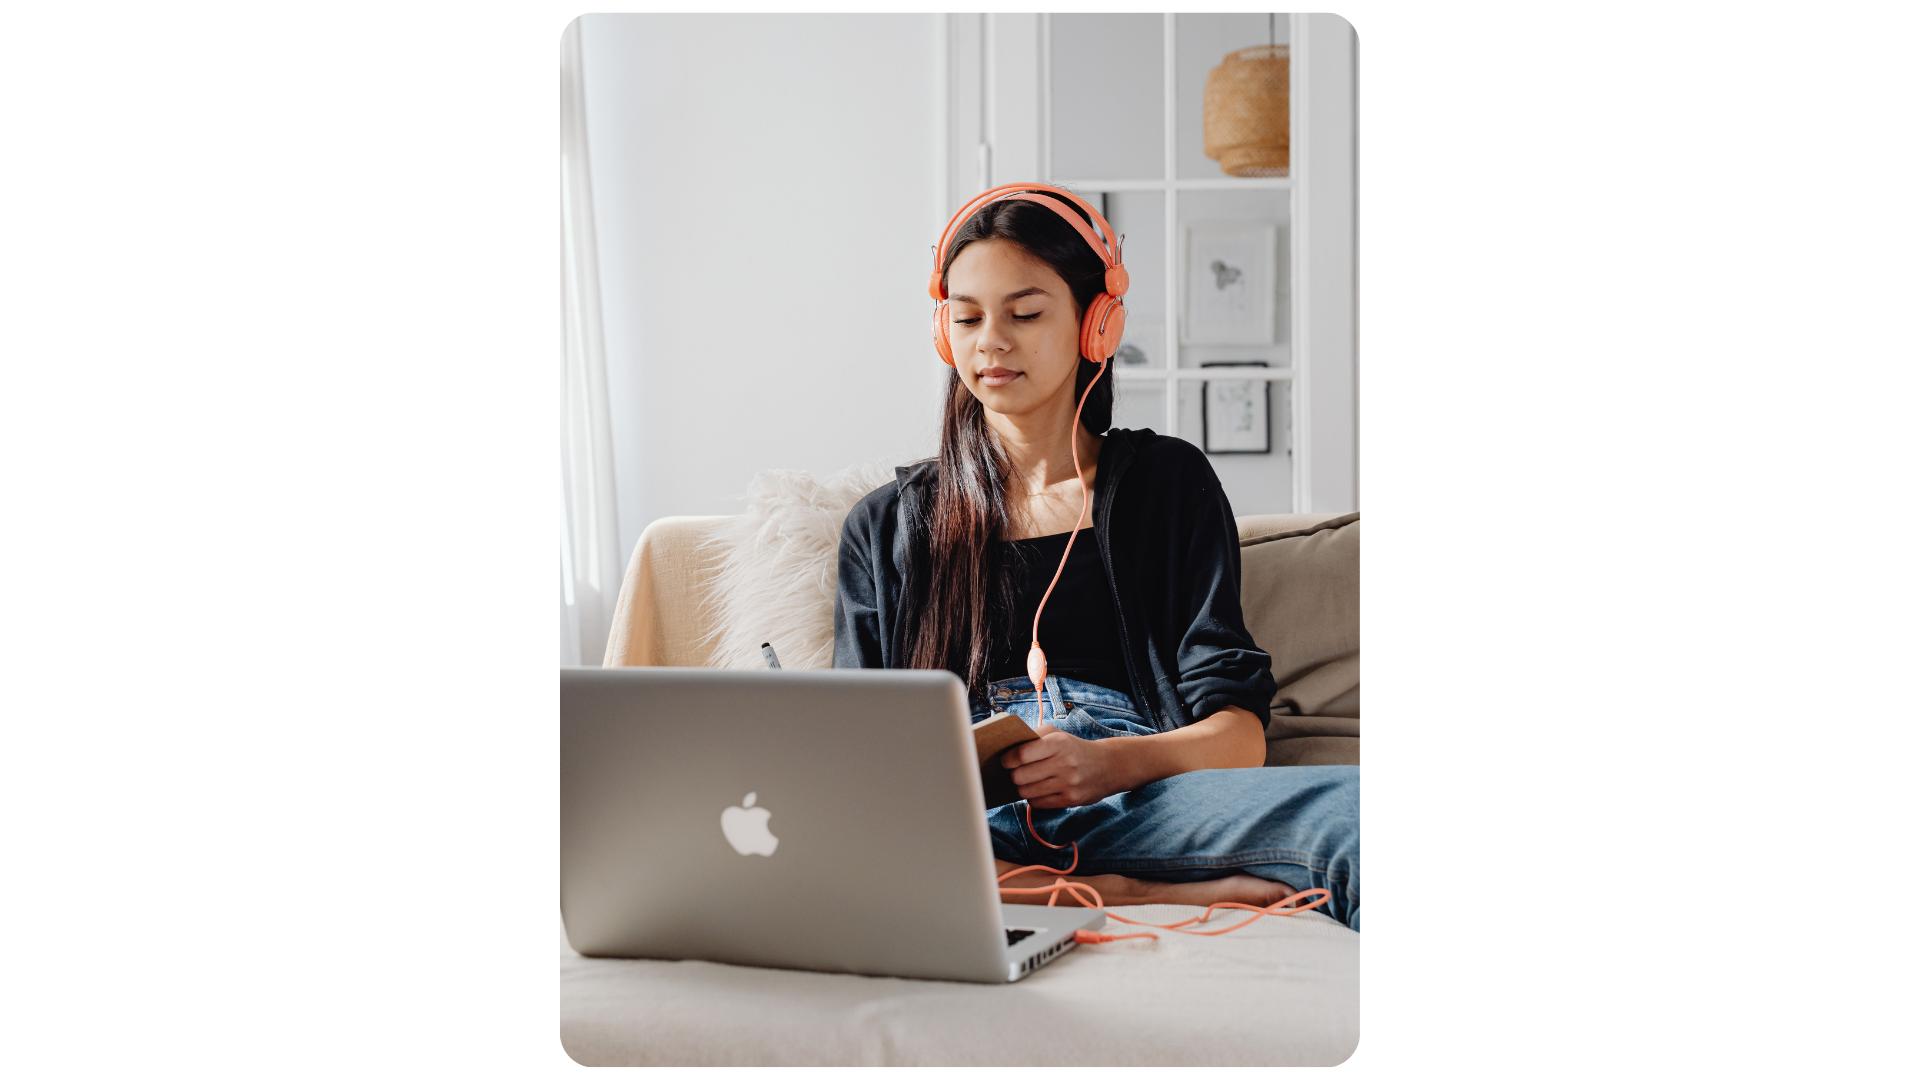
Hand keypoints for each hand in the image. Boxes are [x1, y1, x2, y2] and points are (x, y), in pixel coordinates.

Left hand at [1001, 724, 1129, 808]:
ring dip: (1022, 788)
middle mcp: (1065, 763)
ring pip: (1027, 792)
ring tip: (1027, 781)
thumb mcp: (1057, 734)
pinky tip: (1039, 790)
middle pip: (1020, 776)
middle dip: (1014, 775)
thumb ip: (1032, 738)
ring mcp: (1069, 784)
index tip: (1006, 760)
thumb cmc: (1074, 748)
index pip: (1022, 754)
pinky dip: (1033, 798)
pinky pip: (1038, 804)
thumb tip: (1006, 749)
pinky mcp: (1071, 800)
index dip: (1008, 759)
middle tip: (1016, 772)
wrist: (1108, 766)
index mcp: (1059, 742)